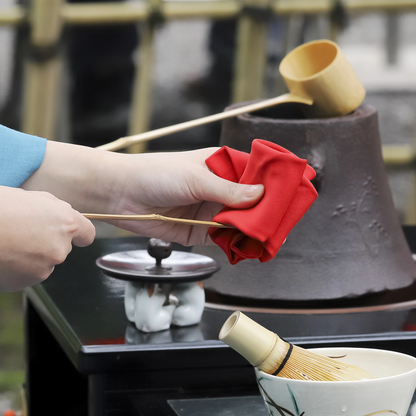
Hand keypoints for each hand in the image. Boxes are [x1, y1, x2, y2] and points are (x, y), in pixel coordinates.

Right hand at [0, 184, 94, 289]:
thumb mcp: (28, 196)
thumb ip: (49, 211)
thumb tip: (56, 221)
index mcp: (64, 222)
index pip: (86, 234)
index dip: (78, 234)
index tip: (73, 236)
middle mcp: (59, 249)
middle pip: (59, 249)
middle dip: (44, 242)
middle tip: (15, 230)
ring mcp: (41, 270)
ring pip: (39, 264)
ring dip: (27, 257)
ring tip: (0, 241)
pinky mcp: (22, 285)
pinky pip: (21, 276)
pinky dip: (12, 269)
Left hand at [22, 143, 263, 245]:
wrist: (119, 193)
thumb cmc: (154, 173)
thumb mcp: (195, 178)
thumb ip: (228, 191)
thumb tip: (261, 196)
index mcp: (221, 165)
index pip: (258, 174)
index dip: (276, 183)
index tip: (296, 192)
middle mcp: (219, 188)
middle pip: (253, 203)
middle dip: (268, 213)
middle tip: (285, 223)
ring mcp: (210, 211)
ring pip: (241, 224)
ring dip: (254, 232)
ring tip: (271, 239)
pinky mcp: (198, 232)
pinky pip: (223, 240)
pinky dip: (236, 246)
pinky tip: (249, 250)